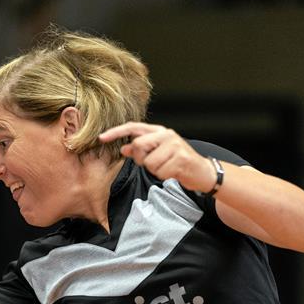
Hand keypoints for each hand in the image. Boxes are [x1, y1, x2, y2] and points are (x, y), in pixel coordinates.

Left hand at [99, 122, 216, 193]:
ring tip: (167, 167)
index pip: (133, 127)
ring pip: (149, 162)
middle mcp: (167, 135)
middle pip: (139, 146)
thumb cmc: (177, 162)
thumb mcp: (157, 153)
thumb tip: (123, 147)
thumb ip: (140, 150)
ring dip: (155, 170)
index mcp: (159, 131)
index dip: (116, 132)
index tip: (101, 137)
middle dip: (142, 159)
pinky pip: (160, 171)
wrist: (202, 172)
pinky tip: (173, 172)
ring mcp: (175, 145)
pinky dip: (164, 175)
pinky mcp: (180, 158)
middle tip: (154, 163)